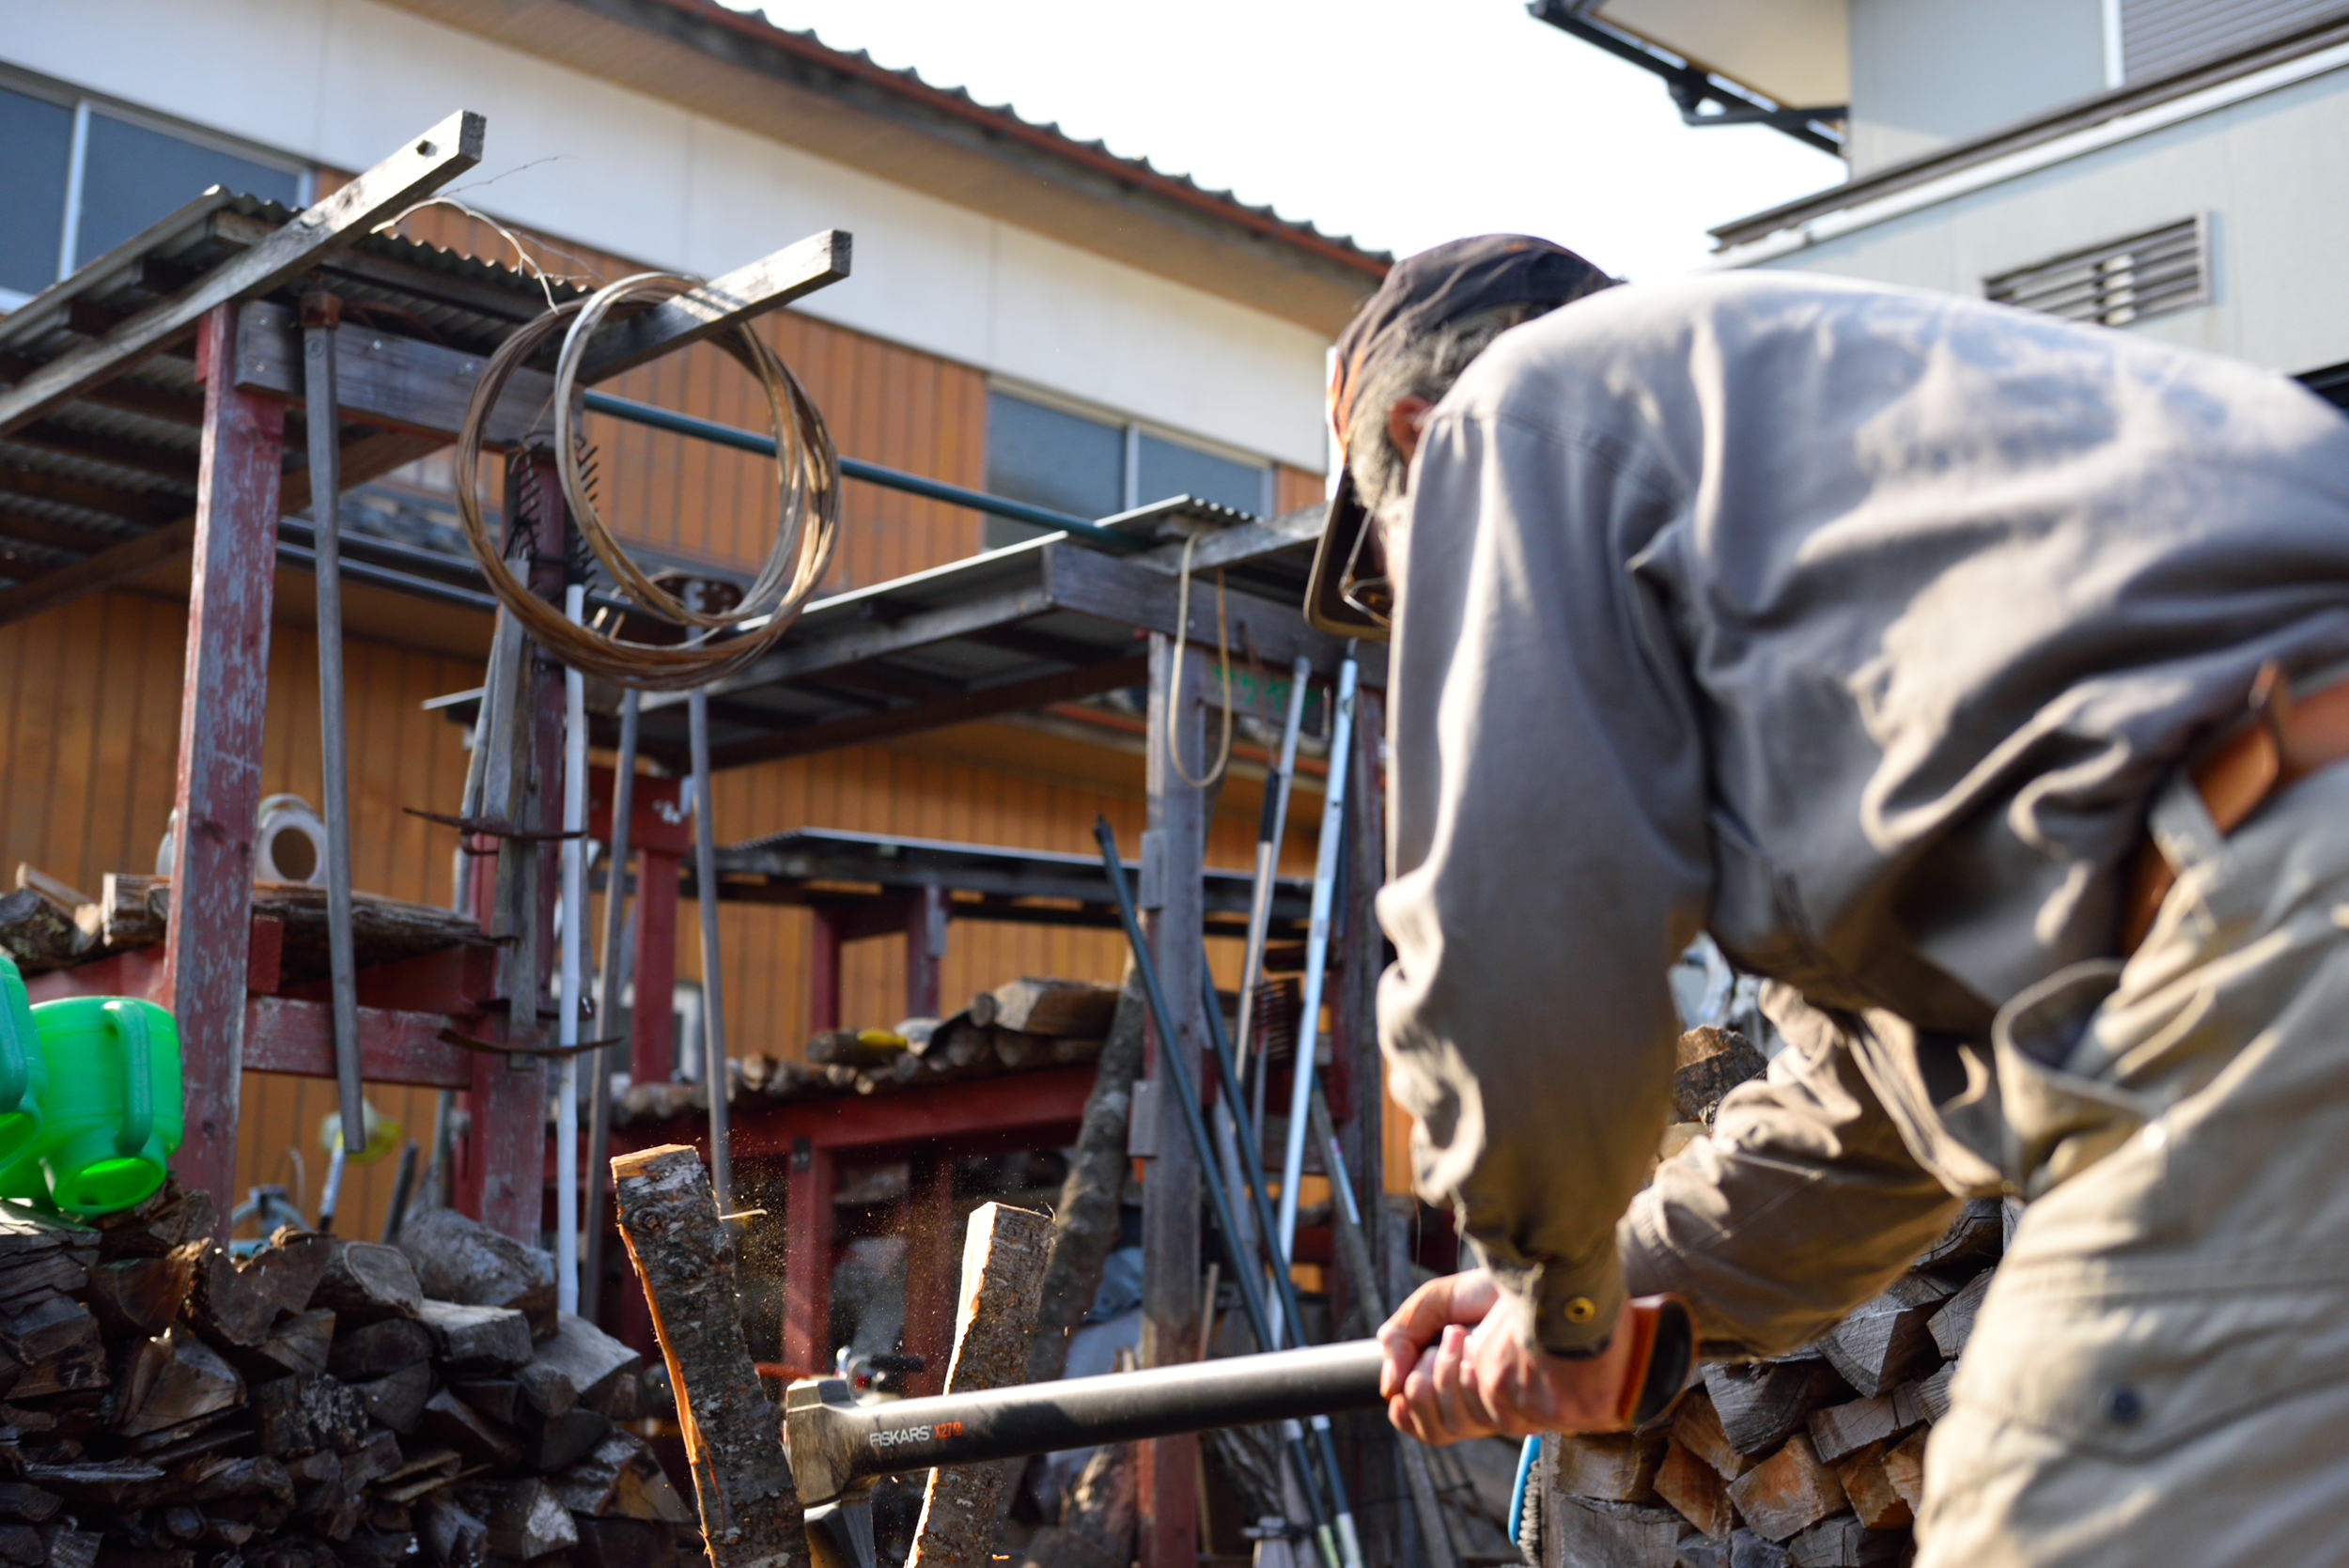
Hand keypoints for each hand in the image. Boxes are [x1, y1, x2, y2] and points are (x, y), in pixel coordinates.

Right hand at [1375, 1270, 1638, 1443]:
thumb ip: (1405, 1334)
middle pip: (1437, 1428)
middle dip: (1424, 1382)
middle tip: (1444, 1338)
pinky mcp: (1534, 1407)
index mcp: (1469, 1390)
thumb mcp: (1443, 1302)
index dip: (1409, 1412)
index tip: (1402, 1381)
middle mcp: (1491, 1406)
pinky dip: (1461, 1368)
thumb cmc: (1508, 1288)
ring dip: (1443, 1372)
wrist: (1556, 1276)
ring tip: (1461, 1332)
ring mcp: (1513, 1409)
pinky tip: (1474, 1338)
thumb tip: (1387, 1387)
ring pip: (1454, 1421)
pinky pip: (1477, 1407)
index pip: (1428, 1427)